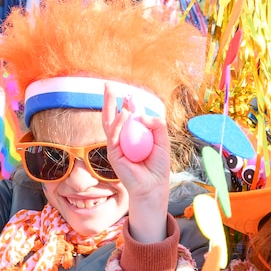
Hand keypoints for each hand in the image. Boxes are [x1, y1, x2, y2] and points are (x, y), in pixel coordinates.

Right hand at [103, 86, 171, 243]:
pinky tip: (124, 113)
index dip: (129, 103)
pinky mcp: (114, 153)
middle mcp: (123, 138)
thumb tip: (143, 115)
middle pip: (114, 115)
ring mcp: (117, 146)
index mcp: (134, 135)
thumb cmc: (158, 165)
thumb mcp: (162, 140)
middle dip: (110, 100)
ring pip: (110, 122)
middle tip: (108, 85)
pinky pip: (114, 135)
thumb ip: (156, 125)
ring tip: (111, 91)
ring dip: (109, 106)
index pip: (129, 115)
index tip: (130, 93)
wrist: (153, 185)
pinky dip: (118, 123)